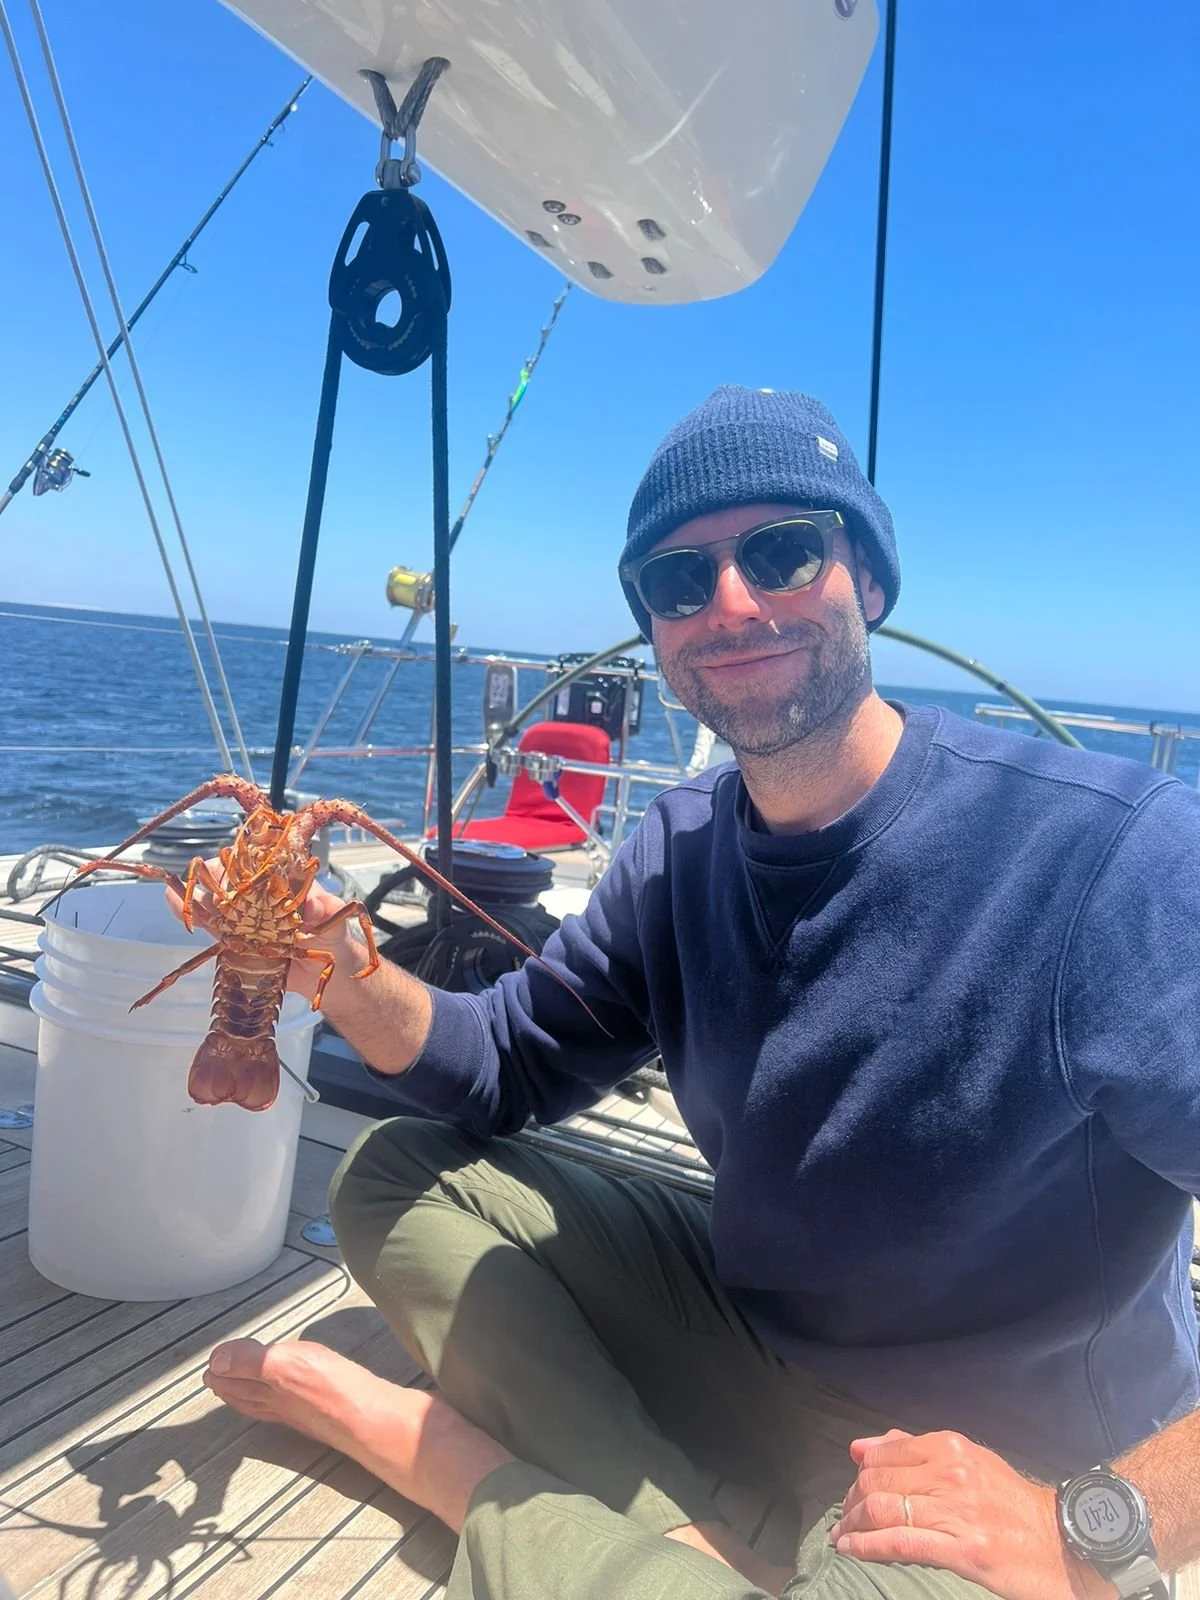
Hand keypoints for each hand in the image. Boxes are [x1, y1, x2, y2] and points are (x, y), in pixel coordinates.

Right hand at [163, 863, 362, 1004]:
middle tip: (215, 898)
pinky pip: (207, 920)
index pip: (260, 861)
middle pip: (229, 875)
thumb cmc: (335, 942)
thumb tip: (313, 903)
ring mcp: (243, 914)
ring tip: (180, 897)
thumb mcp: (336, 925)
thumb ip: (327, 912)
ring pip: (212, 895)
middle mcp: (260, 893)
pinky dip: (188, 910)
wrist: (328, 978)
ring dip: (196, 894)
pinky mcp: (230, 936)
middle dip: (216, 881)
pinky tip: (173, 902)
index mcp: (285, 881)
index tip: (240, 876)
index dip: (247, 862)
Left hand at [828, 1429, 1111, 1599]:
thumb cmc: (1010, 1502)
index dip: (860, 1473)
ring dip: (853, 1525)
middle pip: (878, 1481)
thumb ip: (914, 1450)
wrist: (1061, 1541)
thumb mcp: (968, 1461)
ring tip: (844, 1535)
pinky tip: (851, 1549)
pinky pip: (900, 1543)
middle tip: (845, 1517)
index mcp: (950, 1447)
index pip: (885, 1454)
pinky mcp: (963, 1549)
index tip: (851, 1491)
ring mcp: (956, 1511)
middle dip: (852, 1501)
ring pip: (883, 1510)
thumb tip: (862, 1447)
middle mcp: (950, 1472)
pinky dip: (867, 1545)